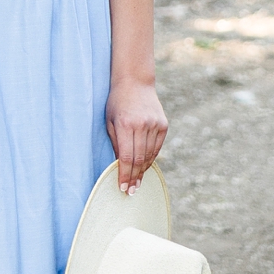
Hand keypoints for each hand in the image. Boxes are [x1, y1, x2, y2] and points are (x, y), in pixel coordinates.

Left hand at [106, 79, 166, 193]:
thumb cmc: (117, 102)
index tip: (122, 188)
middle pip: (139, 159)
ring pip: (150, 155)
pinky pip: (157, 147)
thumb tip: (119, 167)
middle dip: (134, 178)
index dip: (124, 175)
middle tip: (131, 191)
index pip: (125, 157)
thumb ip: (115, 143)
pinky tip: (145, 168)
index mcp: (126, 124)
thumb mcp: (110, 121)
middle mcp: (142, 125)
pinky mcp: (163, 125)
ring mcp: (155, 125)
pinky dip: (151, 159)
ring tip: (137, 183)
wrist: (135, 82)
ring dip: (143, 171)